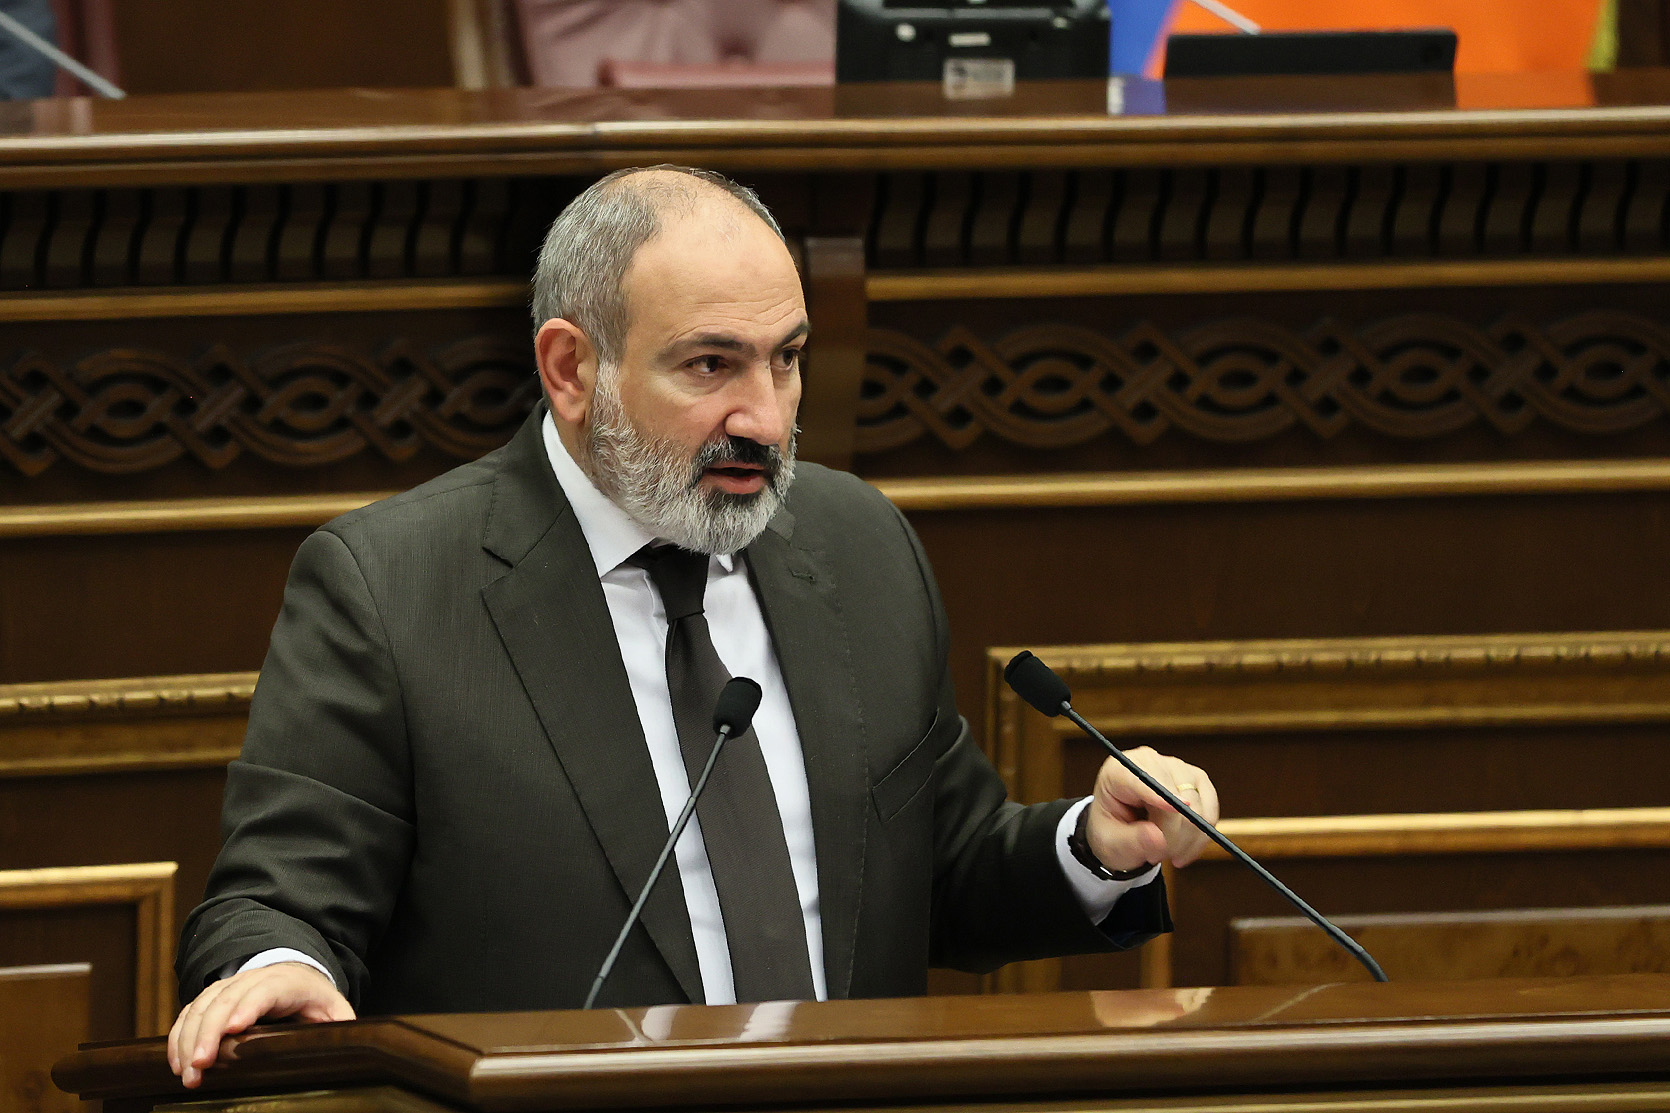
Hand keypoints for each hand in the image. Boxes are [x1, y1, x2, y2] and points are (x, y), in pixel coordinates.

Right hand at [167, 962, 354, 1088]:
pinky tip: (176, 1062)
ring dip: (189, 1039)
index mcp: (285, 982)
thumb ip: (341, 1021)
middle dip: (208, 1034)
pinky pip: (190, 1012)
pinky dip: (179, 1035)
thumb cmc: (313, 996)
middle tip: (200, 1066)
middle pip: (225, 1001)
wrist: (295, 972)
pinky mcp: (213, 997)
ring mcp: (229, 986)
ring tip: (188, 1073)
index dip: (248, 1007)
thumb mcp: (333, 1007)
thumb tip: (354, 1038)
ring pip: (202, 1006)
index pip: (264, 991)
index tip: (234, 1028)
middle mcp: (253, 979)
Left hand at [1083, 746, 1218, 872]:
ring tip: (1166, 854)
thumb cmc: (1113, 834)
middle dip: (1171, 833)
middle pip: (1173, 794)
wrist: (1123, 835)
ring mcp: (1176, 768)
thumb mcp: (1112, 845)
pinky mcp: (1197, 780)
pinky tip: (1185, 850)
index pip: (1140, 778)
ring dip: (1187, 839)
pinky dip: (1201, 836)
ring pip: (1196, 805)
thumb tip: (1157, 837)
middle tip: (1156, 858)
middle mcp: (1148, 762)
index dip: (1158, 794)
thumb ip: (1132, 841)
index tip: (1175, 811)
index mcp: (1118, 771)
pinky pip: (1210, 811)